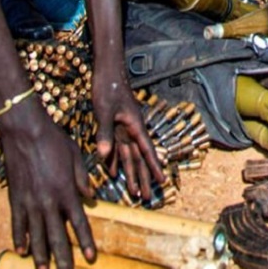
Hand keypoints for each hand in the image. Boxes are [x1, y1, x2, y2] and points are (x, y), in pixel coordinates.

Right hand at [0, 99, 94, 268]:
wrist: (25, 131)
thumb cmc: (55, 141)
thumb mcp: (76, 157)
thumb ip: (83, 180)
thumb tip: (91, 198)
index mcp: (67, 191)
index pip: (79, 223)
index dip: (86, 241)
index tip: (92, 257)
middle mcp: (49, 201)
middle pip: (57, 236)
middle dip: (64, 258)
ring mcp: (30, 200)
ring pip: (36, 235)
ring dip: (41, 255)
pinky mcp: (15, 197)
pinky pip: (17, 223)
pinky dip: (20, 238)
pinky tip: (22, 251)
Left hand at [91, 68, 164, 198]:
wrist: (106, 72)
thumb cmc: (109, 88)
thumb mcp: (105, 111)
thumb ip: (105, 134)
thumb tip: (104, 156)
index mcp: (135, 126)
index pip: (147, 151)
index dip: (154, 167)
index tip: (163, 182)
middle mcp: (132, 130)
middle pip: (140, 158)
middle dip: (143, 178)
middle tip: (148, 197)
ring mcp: (124, 129)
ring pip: (129, 155)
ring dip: (131, 173)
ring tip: (134, 192)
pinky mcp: (115, 126)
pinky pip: (117, 147)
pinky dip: (115, 160)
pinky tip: (113, 172)